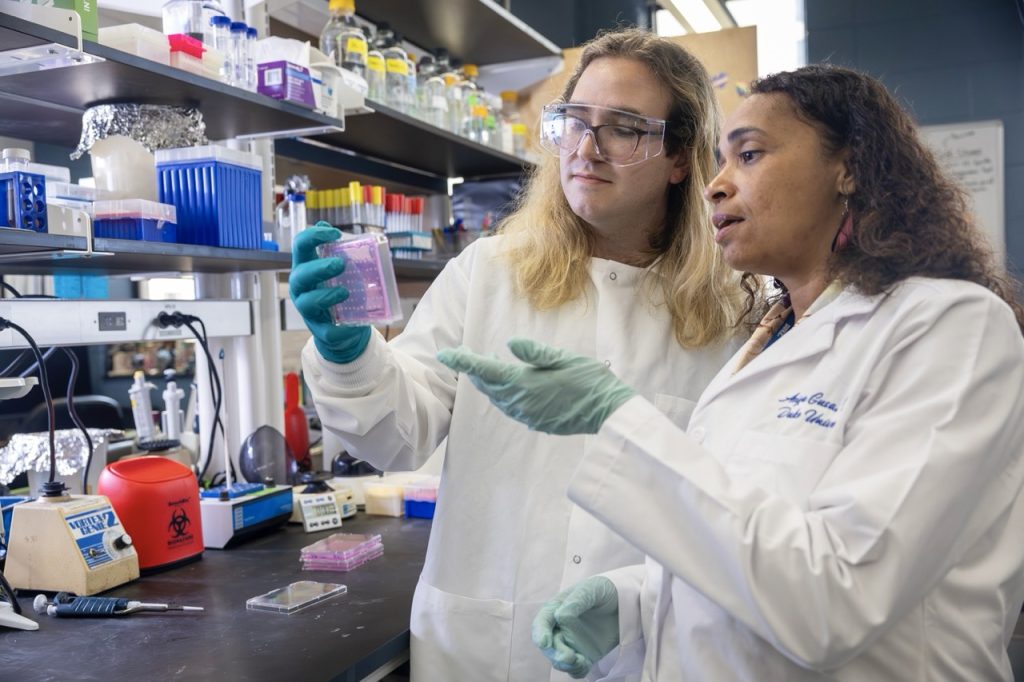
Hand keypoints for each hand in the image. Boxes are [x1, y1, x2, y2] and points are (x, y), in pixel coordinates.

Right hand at [289, 224, 370, 363]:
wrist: (344, 329)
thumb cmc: (339, 292)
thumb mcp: (339, 270)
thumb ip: (336, 251)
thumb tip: (328, 227)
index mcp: (306, 267)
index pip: (300, 246)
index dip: (313, 236)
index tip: (335, 234)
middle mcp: (302, 287)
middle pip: (300, 275)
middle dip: (319, 268)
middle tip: (340, 264)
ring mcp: (308, 310)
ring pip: (307, 302)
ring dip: (326, 295)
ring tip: (345, 293)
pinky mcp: (320, 330)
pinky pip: (327, 331)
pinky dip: (342, 329)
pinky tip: (354, 325)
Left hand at [436, 338, 635, 434]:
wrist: (608, 413)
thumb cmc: (589, 381)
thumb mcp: (563, 359)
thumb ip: (533, 353)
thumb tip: (508, 345)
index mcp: (524, 384)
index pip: (484, 371)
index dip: (462, 361)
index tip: (445, 354)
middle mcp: (520, 403)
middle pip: (487, 386)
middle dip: (473, 370)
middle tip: (464, 355)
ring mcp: (527, 415)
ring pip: (497, 398)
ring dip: (488, 383)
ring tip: (486, 366)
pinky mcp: (536, 422)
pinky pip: (511, 407)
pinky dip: (503, 393)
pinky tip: (512, 384)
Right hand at [532, 576, 619, 678]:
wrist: (626, 601)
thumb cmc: (603, 590)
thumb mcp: (590, 589)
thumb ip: (575, 602)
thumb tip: (560, 617)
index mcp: (556, 609)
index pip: (542, 623)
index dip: (540, 633)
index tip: (544, 643)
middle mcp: (560, 628)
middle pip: (549, 646)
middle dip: (555, 654)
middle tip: (569, 657)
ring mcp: (572, 643)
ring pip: (560, 660)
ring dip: (565, 664)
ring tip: (581, 661)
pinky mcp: (585, 655)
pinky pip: (576, 668)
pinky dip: (577, 670)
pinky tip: (585, 665)